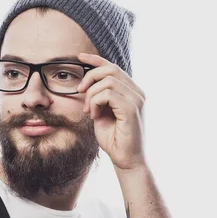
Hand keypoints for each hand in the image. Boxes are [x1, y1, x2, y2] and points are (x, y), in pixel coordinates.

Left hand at [77, 52, 147, 172]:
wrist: (126, 160)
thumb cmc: (114, 139)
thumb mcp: (102, 114)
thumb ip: (99, 98)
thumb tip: (87, 85)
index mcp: (131, 92)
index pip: (114, 67)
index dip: (96, 59)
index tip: (79, 57)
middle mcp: (137, 92)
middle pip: (111, 69)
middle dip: (90, 77)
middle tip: (79, 92)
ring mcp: (137, 99)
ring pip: (108, 81)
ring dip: (91, 95)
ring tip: (89, 111)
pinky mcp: (132, 109)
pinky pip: (108, 94)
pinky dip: (96, 103)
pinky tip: (94, 116)